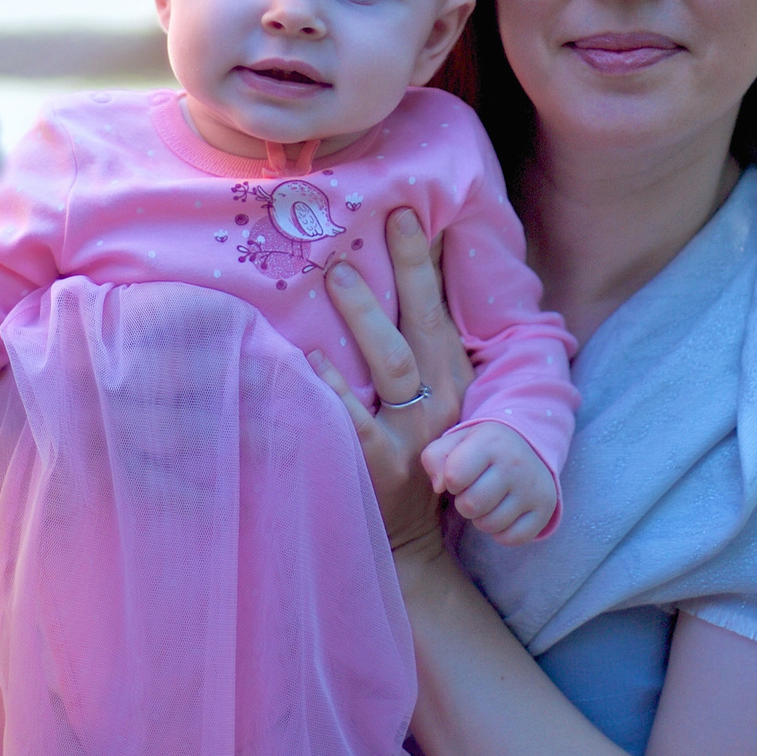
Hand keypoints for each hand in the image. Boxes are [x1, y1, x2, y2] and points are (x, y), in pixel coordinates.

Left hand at [308, 208, 474, 555]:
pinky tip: (306, 358)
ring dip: (364, 313)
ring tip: (335, 272)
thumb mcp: (428, 401)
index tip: (404, 213)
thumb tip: (384, 275)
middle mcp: (438, 401)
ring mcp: (412, 435)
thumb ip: (414, 349)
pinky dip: (331, 387)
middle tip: (374, 225)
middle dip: (404, 270)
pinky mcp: (379, 466)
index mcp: (449, 378)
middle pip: (421, 324)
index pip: (437, 310)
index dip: (422, 262)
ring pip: (390, 362)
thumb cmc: (413, 453)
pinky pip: (354, 420)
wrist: (409, 542)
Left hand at [424, 422, 555, 544]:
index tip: (461, 474)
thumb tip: (439, 486)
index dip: (451, 481)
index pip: (453, 477)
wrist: (528, 444)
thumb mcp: (455, 441)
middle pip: (471, 506)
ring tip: (489, 500)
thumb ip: (434, 457)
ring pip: (490, 525)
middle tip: (474, 490)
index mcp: (490, 442)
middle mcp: (516, 464)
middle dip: (464, 502)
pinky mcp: (545, 509)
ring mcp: (533, 488)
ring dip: (482, 518)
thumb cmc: (481, 448)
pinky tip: (504, 513)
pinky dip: (502, 532)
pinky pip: (512, 538)